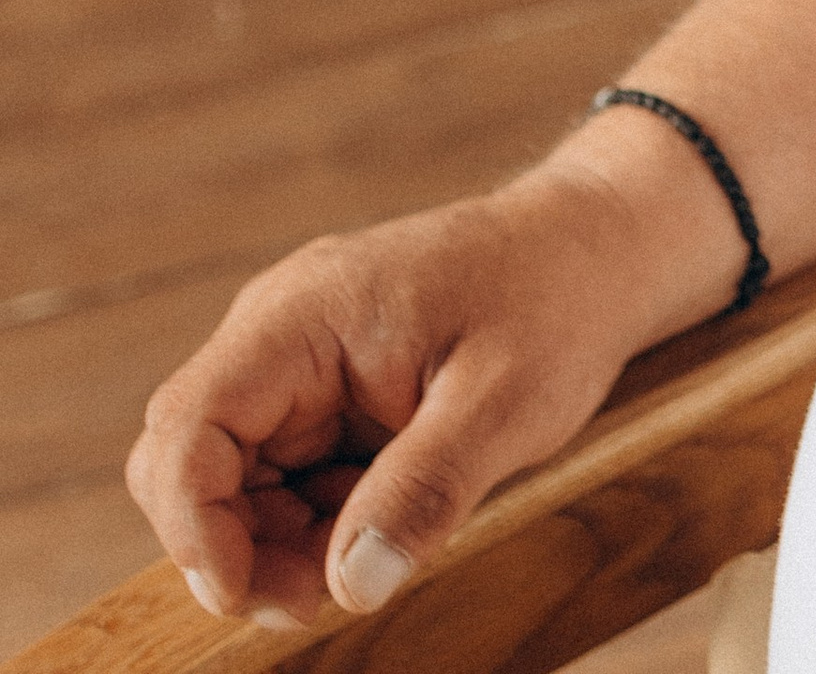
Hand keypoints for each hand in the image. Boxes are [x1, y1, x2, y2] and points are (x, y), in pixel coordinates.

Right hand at [127, 134, 731, 619]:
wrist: (594, 250)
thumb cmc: (555, 302)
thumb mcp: (506, 402)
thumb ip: (425, 490)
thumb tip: (350, 585)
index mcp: (304, 314)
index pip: (189, 425)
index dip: (194, 525)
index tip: (246, 595)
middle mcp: (282, 331)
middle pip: (191, 461)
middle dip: (236, 547)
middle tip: (318, 596)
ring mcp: (299, 359)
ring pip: (232, 480)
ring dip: (278, 543)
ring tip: (372, 555)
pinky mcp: (325, 388)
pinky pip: (282, 474)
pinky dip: (314, 520)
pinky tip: (383, 518)